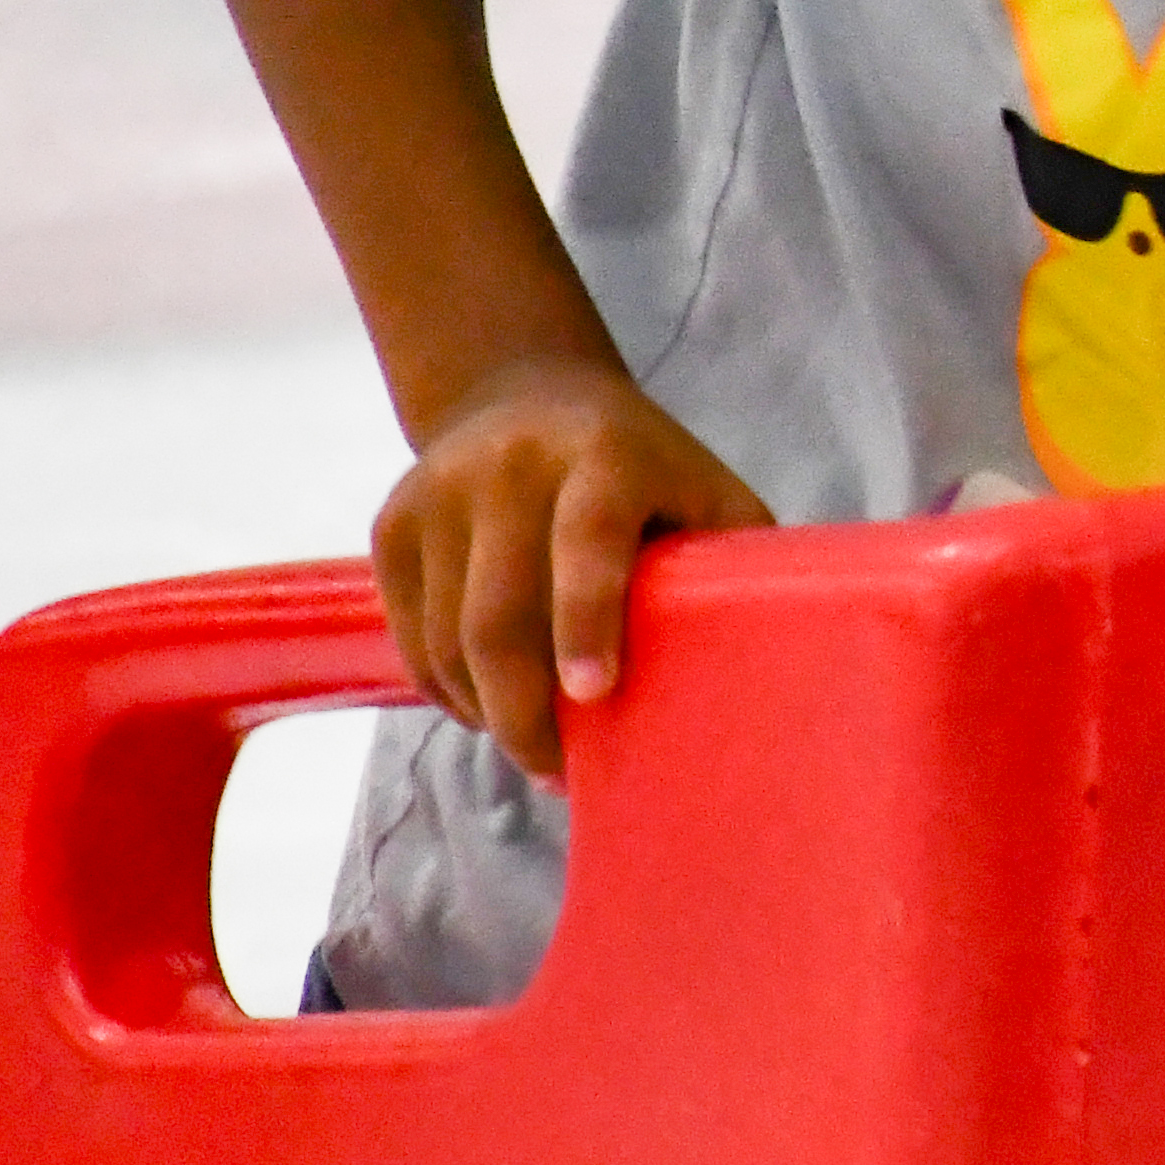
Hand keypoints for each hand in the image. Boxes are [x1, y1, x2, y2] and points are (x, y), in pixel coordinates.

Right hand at [367, 354, 775, 783]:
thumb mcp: (704, 489)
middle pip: (498, 615)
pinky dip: (447, 688)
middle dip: (526, 713)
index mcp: (604, 455)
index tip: (595, 694)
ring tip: (534, 747)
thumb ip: (729, 562)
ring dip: (487, 713)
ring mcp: (438, 493)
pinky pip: (411, 637)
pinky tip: (489, 706)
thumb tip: (771, 669)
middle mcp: (509, 467)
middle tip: (561, 772)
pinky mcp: (392, 524)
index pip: (586, 541)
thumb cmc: (643, 467)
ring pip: (446, 640)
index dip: (588, 620)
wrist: (522, 392)